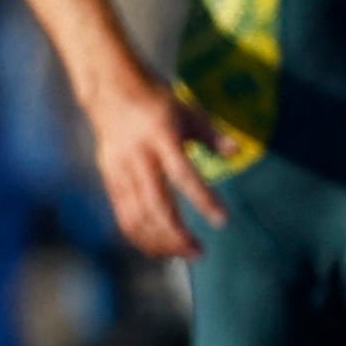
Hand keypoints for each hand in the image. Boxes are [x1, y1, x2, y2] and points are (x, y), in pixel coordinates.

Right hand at [85, 82, 228, 259]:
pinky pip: (123, 215)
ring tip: (184, 254)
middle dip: (176, 234)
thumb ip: (212, 134)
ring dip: (159, 240)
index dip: (203, 199)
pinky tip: (159, 248)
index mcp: (161, 138)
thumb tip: (236, 152)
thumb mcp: (188, 111)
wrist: (110, 91)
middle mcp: (138, 158)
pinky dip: (140, 236)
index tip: (222, 220)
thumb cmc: (156, 102)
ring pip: (136, 216)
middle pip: (155, 205)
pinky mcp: (109, 180)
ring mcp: (120, 171)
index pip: (184, 175)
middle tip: (199, 252)